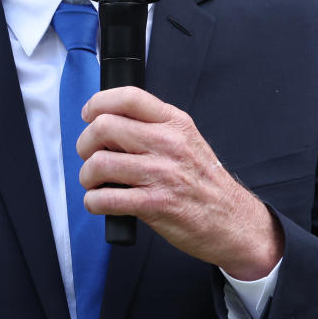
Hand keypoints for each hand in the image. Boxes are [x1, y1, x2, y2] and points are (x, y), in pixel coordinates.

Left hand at [78, 87, 282, 278]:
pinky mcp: (154, 205)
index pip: (128, 96)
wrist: (232, 221)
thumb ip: (153, 128)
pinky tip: (100, 203)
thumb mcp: (187, 141)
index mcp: (174, 122)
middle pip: (104, 127)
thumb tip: (109, 123)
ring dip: (87, 177)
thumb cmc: (204, 182)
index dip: (98, 103)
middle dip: (85, 143)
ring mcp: (161, 174)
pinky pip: (105, 199)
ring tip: (95, 183)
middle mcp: (167, 143)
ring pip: (99, 163)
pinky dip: (93, 202)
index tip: (89, 115)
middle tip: (90, 156)